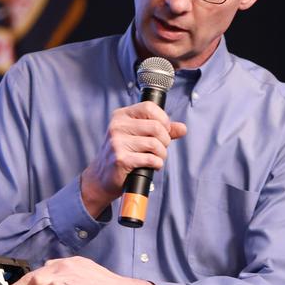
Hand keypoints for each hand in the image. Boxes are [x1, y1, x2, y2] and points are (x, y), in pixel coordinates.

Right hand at [80, 101, 186, 216]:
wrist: (102, 177)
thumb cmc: (123, 154)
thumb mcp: (139, 137)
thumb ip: (161, 131)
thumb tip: (183, 128)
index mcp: (121, 116)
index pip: (149, 108)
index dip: (163, 119)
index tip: (164, 130)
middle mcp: (117, 126)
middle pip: (156, 127)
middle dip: (165, 140)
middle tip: (161, 148)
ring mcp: (117, 143)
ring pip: (155, 144)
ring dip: (161, 154)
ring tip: (156, 158)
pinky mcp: (121, 159)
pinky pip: (150, 159)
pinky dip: (157, 164)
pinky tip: (152, 165)